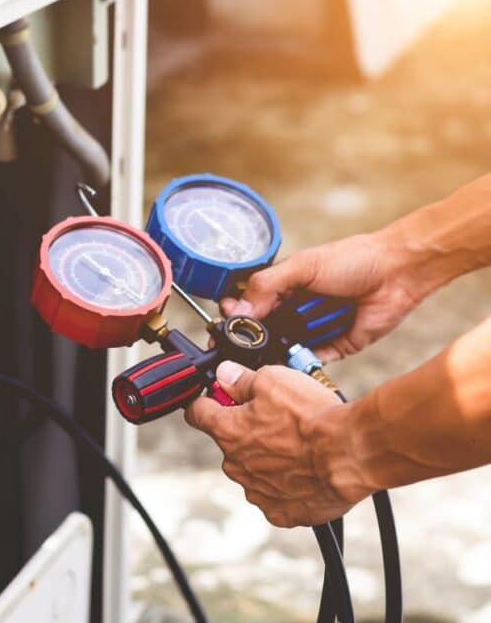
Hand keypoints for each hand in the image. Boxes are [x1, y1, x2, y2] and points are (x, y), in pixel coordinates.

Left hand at [185, 361, 373, 526]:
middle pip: (230, 443)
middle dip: (248, 432)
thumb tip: (224, 374)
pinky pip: (276, 497)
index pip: (197, 414)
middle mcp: (235, 465)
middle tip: (278, 421)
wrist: (351, 453)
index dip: (207, 402)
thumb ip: (241, 379)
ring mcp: (257, 492)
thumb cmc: (313, 417)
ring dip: (269, 460)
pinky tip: (307, 473)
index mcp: (227, 431)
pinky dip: (287, 486)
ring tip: (300, 448)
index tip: (217, 399)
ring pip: (254, 471)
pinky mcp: (281, 513)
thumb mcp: (273, 380)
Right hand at [220, 232, 423, 360]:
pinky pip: (310, 360)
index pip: (248, 304)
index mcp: (283, 287)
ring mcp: (313, 329)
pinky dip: (301, 363)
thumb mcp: (302, 266)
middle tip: (239, 346)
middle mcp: (295, 309)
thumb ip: (267, 285)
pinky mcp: (334, 346)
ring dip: (275, 353)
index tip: (223, 324)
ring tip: (266, 354)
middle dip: (251, 340)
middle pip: (263, 331)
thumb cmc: (353, 259)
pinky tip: (292, 362)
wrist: (398, 272)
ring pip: (283, 349)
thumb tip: (237, 310)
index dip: (235, 315)